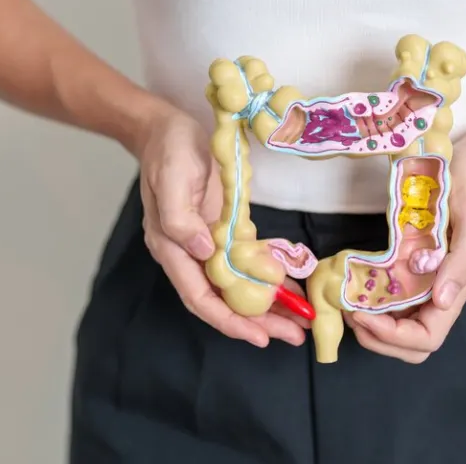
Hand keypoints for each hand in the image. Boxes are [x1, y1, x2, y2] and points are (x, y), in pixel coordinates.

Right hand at [135, 106, 309, 347]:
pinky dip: (269, 277)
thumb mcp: (171, 179)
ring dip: (268, 305)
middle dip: (257, 321)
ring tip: (300, 320)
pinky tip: (292, 288)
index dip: (228, 320)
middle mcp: (189, 254)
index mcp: (172, 247)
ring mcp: (207, 244)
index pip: (199, 297)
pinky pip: (247, 263)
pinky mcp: (224, 230)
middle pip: (223, 300)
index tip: (258, 336)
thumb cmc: (168, 151)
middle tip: (294, 336)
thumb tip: (202, 253)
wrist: (165, 128)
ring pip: (238, 287)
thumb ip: (180, 219)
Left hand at [346, 138, 465, 362]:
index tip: (364, 314)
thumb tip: (442, 302)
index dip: (393, 336)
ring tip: (345, 301)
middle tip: (349, 312)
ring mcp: (422, 283)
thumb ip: (461, 265)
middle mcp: (437, 294)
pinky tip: (351, 285)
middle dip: (377, 337)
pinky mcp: (409, 266)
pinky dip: (368, 300)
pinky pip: (388, 296)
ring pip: (396, 324)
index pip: (426, 338)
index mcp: (455, 290)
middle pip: (408, 343)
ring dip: (369, 323)